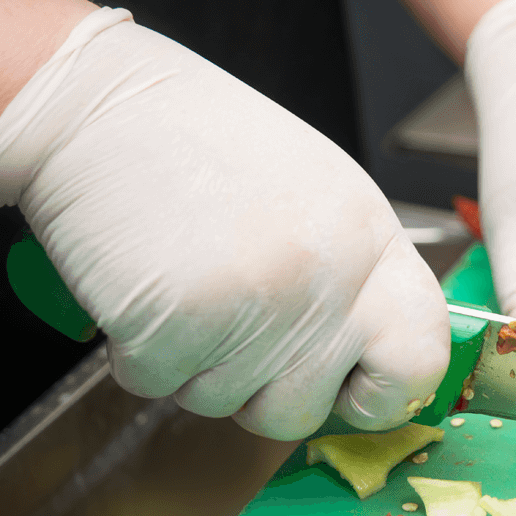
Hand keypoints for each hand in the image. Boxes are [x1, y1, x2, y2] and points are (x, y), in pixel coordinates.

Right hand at [0, 8, 448, 438]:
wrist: (94, 106)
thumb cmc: (198, 144)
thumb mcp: (315, 194)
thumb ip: (351, 276)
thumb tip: (366, 361)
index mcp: (369, 238)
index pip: (421, 357)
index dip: (385, 394)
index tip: (349, 388)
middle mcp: (326, 276)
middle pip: (306, 409)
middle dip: (260, 392)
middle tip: (230, 327)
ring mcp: (257, 303)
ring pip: (225, 407)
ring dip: (193, 366)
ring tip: (184, 281)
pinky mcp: (178, 324)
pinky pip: (157, 388)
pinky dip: (138, 353)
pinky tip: (143, 285)